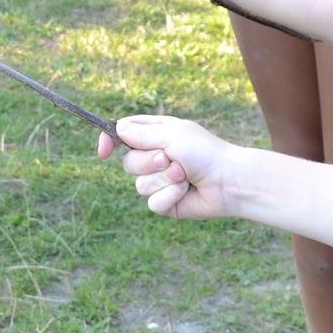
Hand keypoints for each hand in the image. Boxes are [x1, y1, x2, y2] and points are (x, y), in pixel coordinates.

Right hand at [98, 115, 234, 219]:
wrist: (229, 181)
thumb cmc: (205, 153)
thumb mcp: (172, 135)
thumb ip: (142, 134)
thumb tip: (117, 130)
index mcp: (156, 135)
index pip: (122, 135)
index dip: (109, 141)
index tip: (103, 152)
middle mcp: (156, 157)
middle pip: (128, 162)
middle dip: (148, 162)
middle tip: (170, 159)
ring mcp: (160, 181)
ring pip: (139, 185)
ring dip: (163, 180)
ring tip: (185, 176)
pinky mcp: (166, 202)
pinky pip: (152, 203)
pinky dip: (169, 196)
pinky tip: (185, 192)